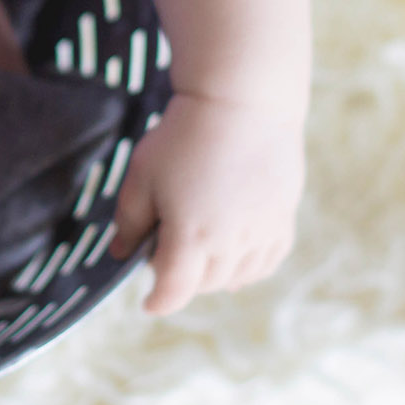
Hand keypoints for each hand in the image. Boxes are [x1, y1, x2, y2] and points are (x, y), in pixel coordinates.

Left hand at [106, 91, 304, 313]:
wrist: (241, 102)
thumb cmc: (184, 136)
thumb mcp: (141, 176)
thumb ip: (128, 221)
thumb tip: (121, 252)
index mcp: (191, 237)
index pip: (174, 291)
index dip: (158, 301)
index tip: (148, 303)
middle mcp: (231, 244)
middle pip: (204, 285)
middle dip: (183, 280)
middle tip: (167, 255)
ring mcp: (262, 233)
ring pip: (237, 277)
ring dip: (215, 275)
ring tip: (200, 254)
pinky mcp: (283, 218)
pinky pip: (267, 260)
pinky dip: (249, 266)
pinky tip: (235, 253)